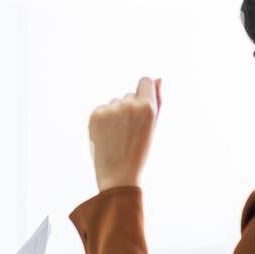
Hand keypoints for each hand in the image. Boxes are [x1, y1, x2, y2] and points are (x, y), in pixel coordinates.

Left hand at [88, 76, 161, 191]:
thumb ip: (157, 101)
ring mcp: (111, 109)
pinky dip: (104, 119)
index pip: (145, 81)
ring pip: (115, 102)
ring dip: (117, 114)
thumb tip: (159, 78)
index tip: (142, 102)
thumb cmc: (139, 152)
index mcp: (147, 107)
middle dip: (130, 109)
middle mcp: (129, 104)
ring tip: (118, 136)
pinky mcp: (95, 114)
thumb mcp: (152, 127)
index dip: (144, 91)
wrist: (118, 175)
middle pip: (129, 95)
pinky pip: (102, 109)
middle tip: (130, 132)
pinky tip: (107, 135)